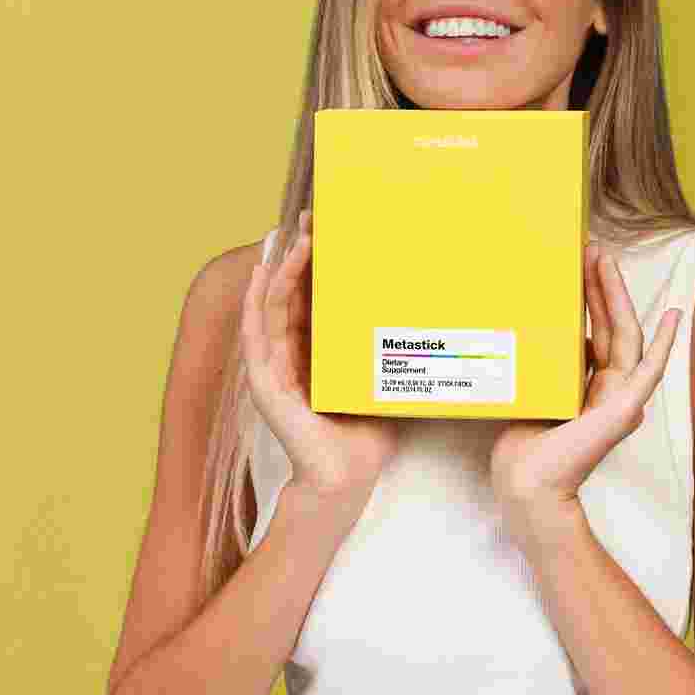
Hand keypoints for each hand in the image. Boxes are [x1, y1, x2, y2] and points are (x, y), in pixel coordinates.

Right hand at [239, 208, 402, 507]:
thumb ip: (396, 350)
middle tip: (314, 217)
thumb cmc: (366, 432)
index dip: (317, 261)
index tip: (331, 226)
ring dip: (282, 268)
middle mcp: (289, 352)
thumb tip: (437, 315)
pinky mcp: (264, 381)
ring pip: (271, 304)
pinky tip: (261, 272)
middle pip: (289, 291)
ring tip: (296, 237)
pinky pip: (257, 333)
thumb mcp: (384, 378)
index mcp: (314, 350)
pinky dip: (257, 300)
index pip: (311, 294)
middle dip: (299, 253)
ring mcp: (272, 365)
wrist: (346, 478)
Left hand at [489, 239, 682, 542]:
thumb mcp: (532, 389)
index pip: (594, 330)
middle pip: (611, 325)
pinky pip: (650, 369)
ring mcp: (621, 398)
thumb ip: (543, 362)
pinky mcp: (626, 409)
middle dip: (602, 284)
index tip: (580, 262)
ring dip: (618, 295)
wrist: (528, 483)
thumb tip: (530, 324)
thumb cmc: (523, 445)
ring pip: (626, 335)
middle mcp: (609, 389)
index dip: (590, 296)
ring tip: (607, 260)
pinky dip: (664, 342)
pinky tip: (673, 315)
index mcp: (589, 386)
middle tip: (593, 247)